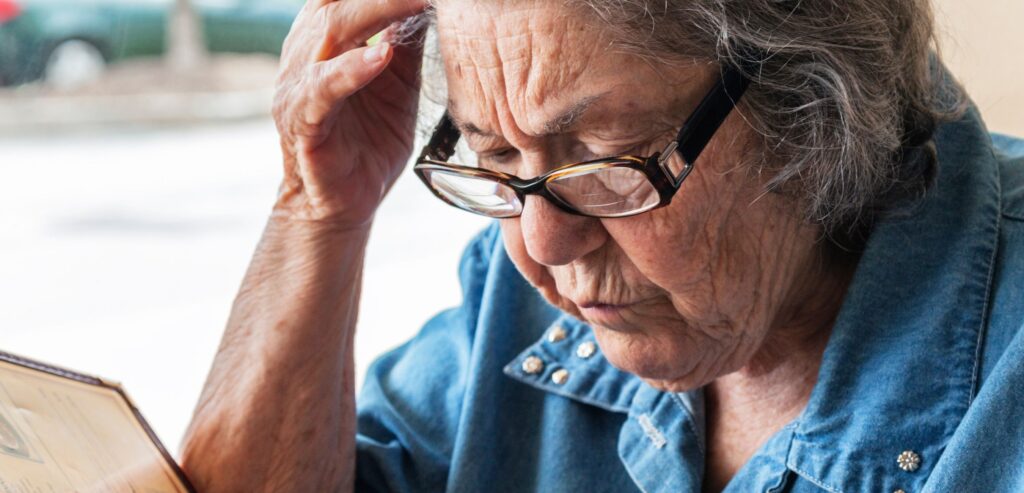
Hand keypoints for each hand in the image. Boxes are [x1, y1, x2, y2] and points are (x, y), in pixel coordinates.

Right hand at [272, 0, 427, 227]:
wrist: (344, 202)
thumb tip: (433, 6)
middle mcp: (306, 51)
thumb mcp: (399, 83)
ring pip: (331, 32)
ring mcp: (299, 84)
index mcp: (326, 36)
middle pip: (338, 1)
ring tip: (415, 1)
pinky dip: (352, 70)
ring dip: (375, 11)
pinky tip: (381, 56)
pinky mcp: (303, 121)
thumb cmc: (370, 139)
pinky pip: (323, 89)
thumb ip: (408, 44)